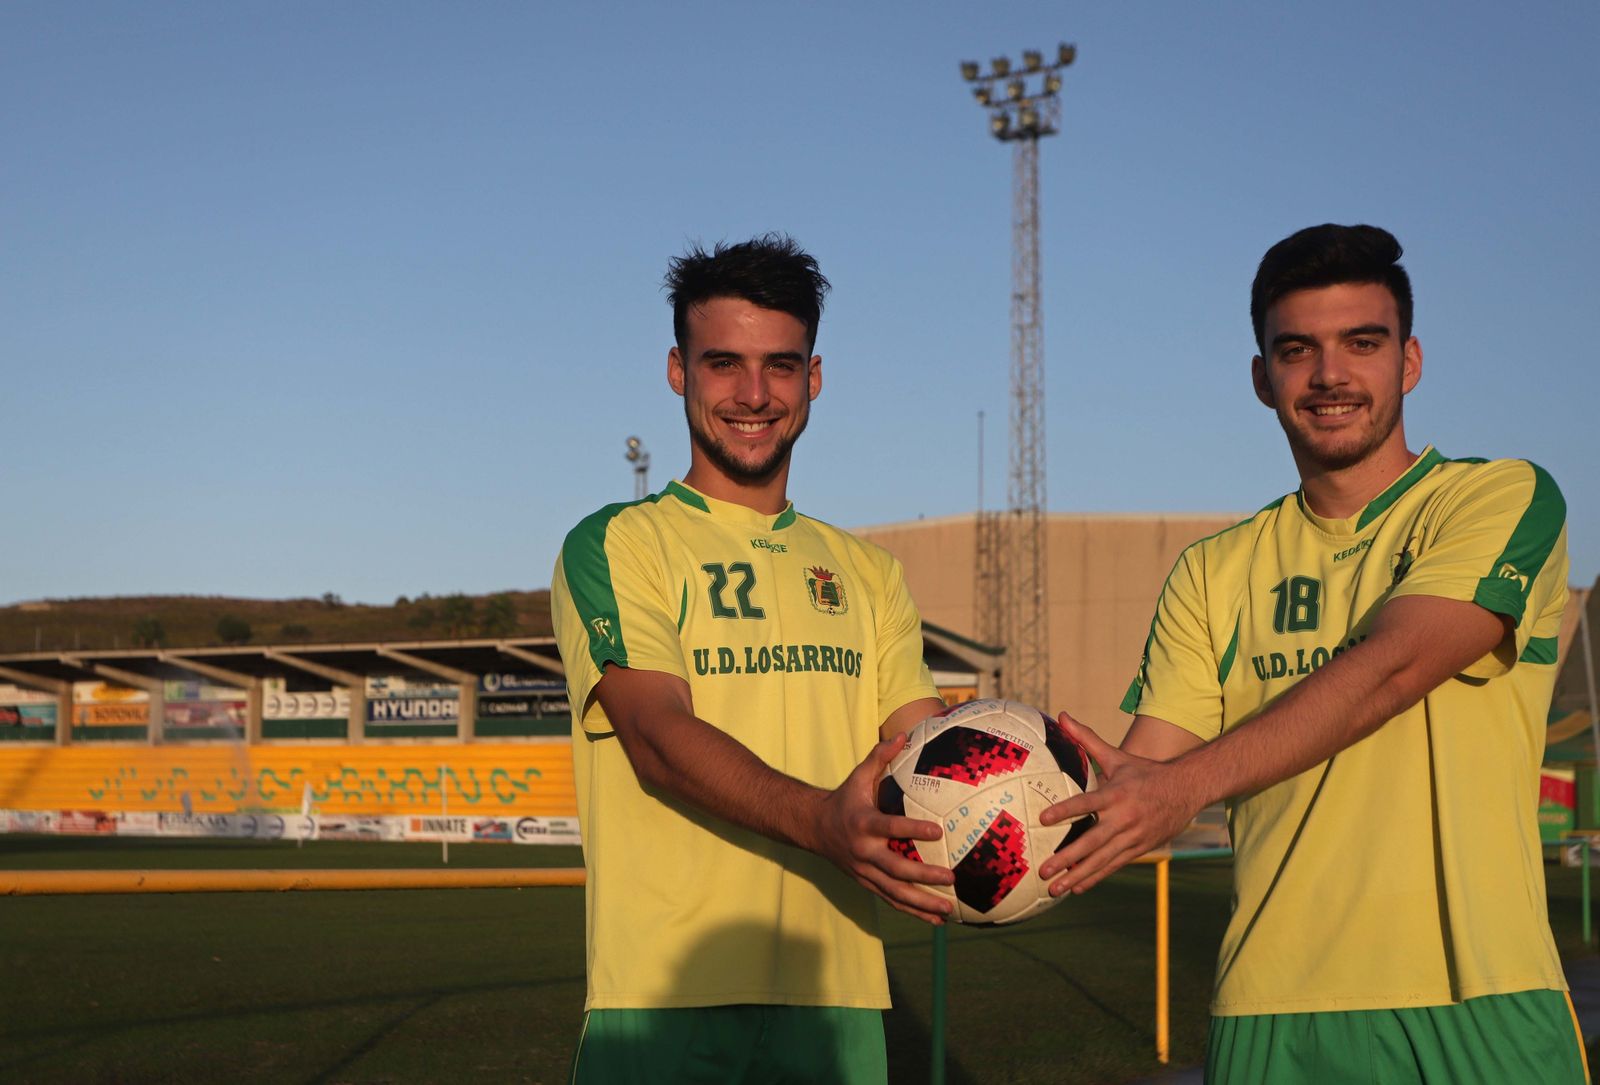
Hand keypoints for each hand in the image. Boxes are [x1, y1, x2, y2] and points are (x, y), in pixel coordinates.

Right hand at [811, 732, 955, 924]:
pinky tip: (935, 920)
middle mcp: (864, 851)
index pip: (890, 828)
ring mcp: (864, 871)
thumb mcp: (858, 776)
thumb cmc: (844, 799)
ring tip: (948, 910)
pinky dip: (913, 912)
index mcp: (863, 823)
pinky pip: (891, 900)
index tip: (938, 831)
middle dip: (924, 876)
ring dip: (922, 903)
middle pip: (896, 869)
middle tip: (951, 877)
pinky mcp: (866, 883)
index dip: (912, 830)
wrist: (813, 828)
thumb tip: (904, 734)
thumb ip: (880, 757)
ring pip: (895, 892)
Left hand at [1035, 712, 1205, 894]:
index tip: (1043, 819)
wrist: (1187, 790)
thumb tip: (1062, 715)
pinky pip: (1113, 866)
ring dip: (1077, 875)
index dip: (1065, 811)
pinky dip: (1095, 877)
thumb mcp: (1117, 755)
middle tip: (1043, 870)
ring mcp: (1132, 837)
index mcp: (1116, 794)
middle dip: (1066, 857)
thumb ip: (1086, 739)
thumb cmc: (1145, 772)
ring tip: (1054, 889)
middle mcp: (1123, 818)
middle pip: (1091, 841)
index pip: (1086, 803)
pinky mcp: (1139, 849)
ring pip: (1101, 860)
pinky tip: (1076, 888)